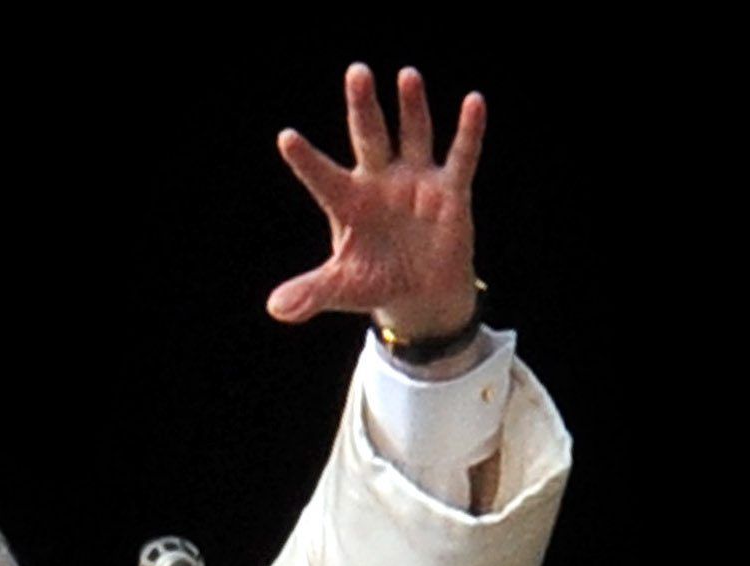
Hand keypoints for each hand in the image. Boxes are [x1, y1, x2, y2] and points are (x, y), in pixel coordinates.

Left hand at [267, 66, 484, 344]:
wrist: (419, 295)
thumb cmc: (374, 282)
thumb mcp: (341, 289)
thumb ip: (310, 292)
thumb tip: (275, 309)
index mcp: (347, 202)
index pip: (322, 177)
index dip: (305, 160)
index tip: (285, 138)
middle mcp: (380, 182)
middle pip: (370, 136)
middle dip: (364, 107)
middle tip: (357, 72)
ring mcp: (416, 181)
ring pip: (412, 135)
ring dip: (411, 107)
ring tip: (407, 75)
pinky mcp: (450, 191)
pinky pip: (461, 156)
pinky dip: (468, 131)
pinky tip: (474, 102)